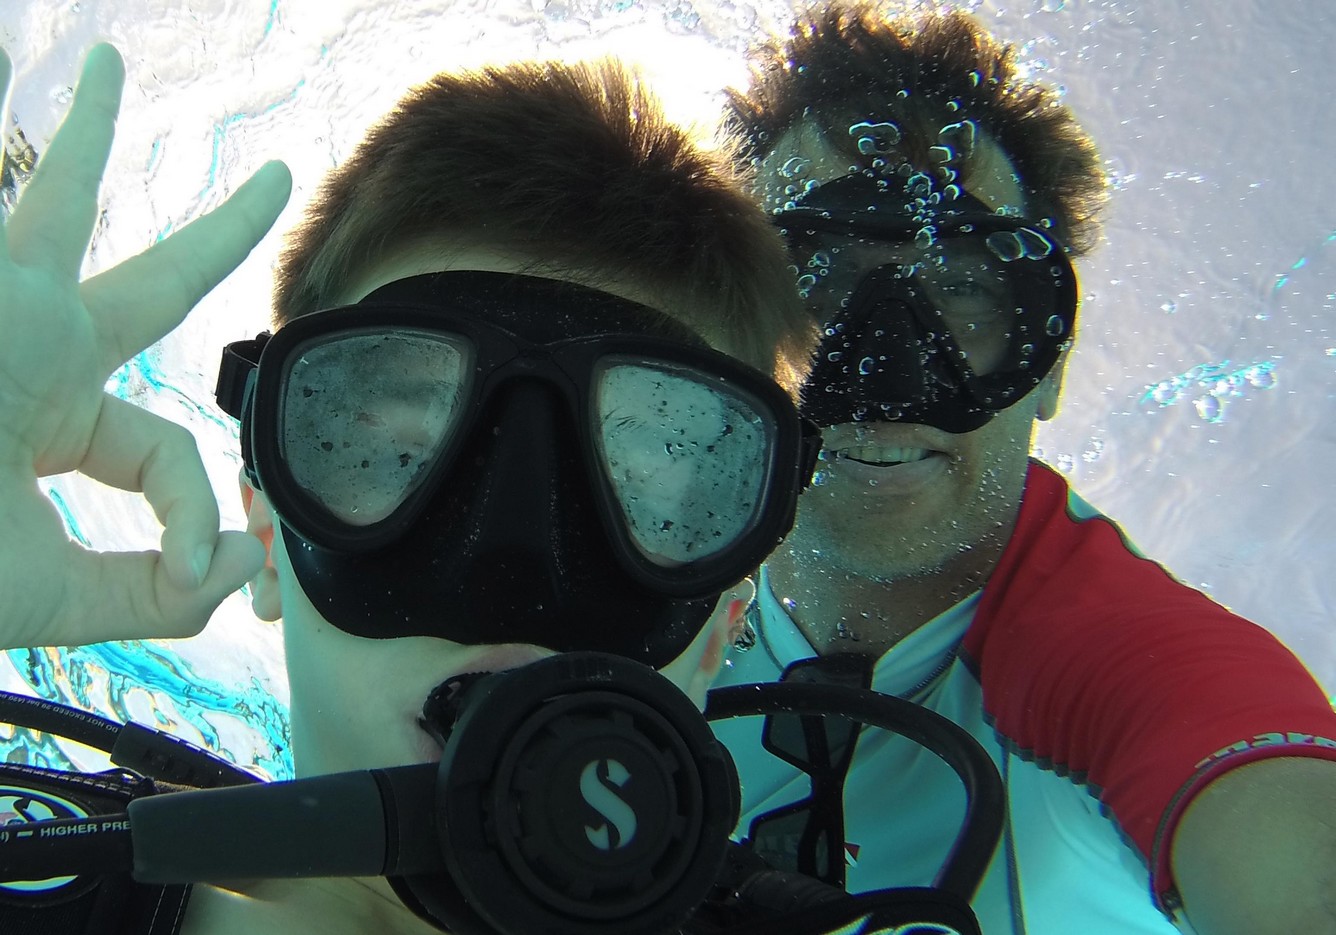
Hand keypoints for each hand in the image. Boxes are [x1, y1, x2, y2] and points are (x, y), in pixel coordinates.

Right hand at [0, 44, 291, 648]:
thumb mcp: (46, 593)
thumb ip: (147, 594)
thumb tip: (242, 566)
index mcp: (53, 421)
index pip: (164, 452)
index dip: (195, 509)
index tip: (197, 564)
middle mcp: (29, 353)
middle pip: (153, 284)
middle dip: (220, 236)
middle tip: (277, 176)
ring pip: (57, 202)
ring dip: (85, 138)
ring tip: (106, 64)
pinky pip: (19, 204)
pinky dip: (35, 159)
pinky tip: (21, 55)